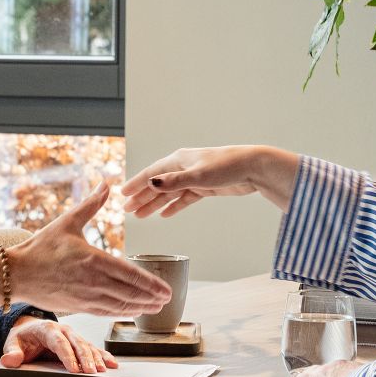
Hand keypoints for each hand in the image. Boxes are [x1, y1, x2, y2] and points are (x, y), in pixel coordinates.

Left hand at [0, 318, 118, 372]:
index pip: (59, 343)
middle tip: (92, 373)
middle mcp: (63, 330)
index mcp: (47, 329)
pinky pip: (93, 348)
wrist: (28, 329)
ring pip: (87, 346)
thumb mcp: (12, 344)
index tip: (73, 369)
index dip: (67, 355)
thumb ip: (12, 352)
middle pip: (77, 343)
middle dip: (85, 358)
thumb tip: (10, 360)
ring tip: (103, 370)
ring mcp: (72, 335)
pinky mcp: (78, 342)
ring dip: (96, 358)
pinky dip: (103, 355)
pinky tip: (112, 363)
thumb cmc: (22, 338)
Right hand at [4, 184, 173, 316]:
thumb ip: (91, 204)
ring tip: (155, 307)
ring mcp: (86, 297)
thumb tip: (106, 184)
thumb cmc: (39, 248)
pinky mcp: (78, 307)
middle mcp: (93, 281)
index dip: (152, 284)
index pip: (131, 275)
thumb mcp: (67, 222)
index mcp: (93, 259)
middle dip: (152, 298)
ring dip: (140, 308)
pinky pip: (106, 313)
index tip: (166, 289)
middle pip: (131, 293)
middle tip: (167, 298)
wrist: (16, 274)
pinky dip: (122, 313)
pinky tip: (131, 312)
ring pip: (121, 306)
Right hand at [119, 146, 298, 219]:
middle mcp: (183, 168)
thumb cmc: (227, 167)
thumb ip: (174, 182)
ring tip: (141, 215)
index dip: (136, 183)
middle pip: (158, 184)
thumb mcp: (198, 175)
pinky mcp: (205, 187)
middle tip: (127, 210)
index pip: (151, 173)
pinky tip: (165, 214)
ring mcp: (194, 178)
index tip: (122, 194)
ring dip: (155, 203)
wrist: (253, 168)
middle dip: (142, 197)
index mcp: (179, 161)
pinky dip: (174, 206)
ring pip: (169, 193)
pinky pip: (184, 198)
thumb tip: (151, 183)